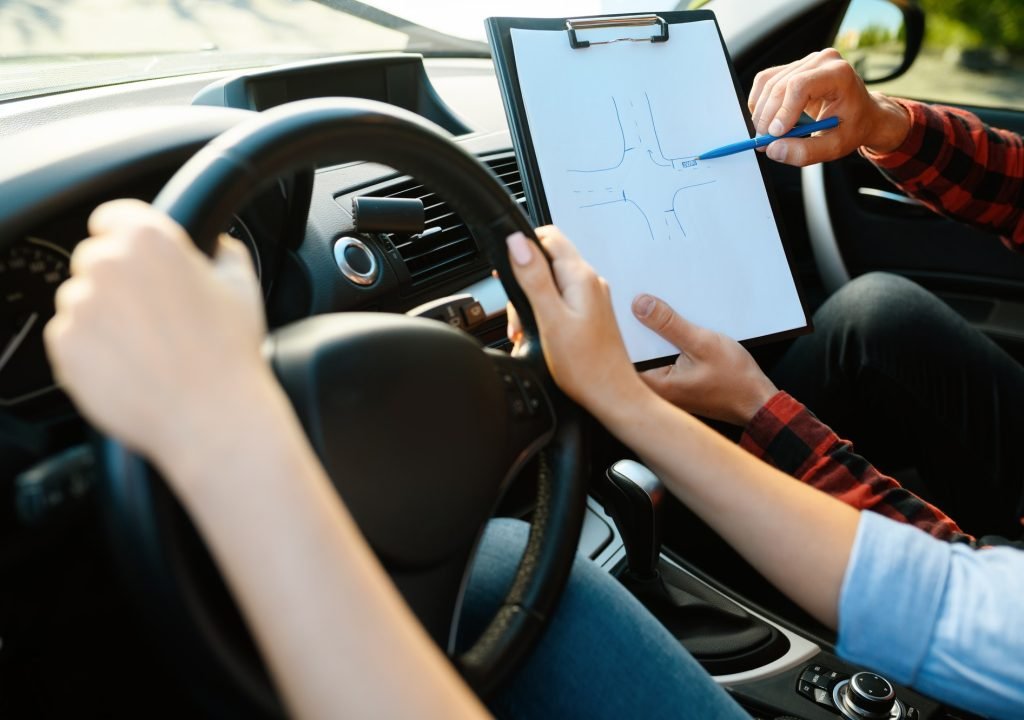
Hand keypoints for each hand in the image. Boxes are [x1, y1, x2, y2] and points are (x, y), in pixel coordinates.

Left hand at [44, 199, 272, 477]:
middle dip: (117, 281)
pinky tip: (129, 366)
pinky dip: (91, 350)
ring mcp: (81, 305)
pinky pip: (69, 338)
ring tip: (144, 346)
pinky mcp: (65, 345)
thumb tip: (216, 245)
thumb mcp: (243, 288)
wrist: (211, 417)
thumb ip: (223, 251)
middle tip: (152, 314)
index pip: (112, 216)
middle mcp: (108, 265)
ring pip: (80, 300)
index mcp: (151, 240)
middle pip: (93, 259)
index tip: (138, 259)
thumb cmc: (230, 355)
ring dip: (103, 316)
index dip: (126, 237)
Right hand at [504, 226, 646, 420]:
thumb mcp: (550, 318)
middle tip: (518, 315)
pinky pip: (559, 301)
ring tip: (526, 331)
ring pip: (550, 283)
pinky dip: (543, 313)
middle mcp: (589, 282)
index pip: (548, 237)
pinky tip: (540, 335)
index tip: (508, 272)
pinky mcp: (589, 314)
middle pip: (546, 261)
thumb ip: (533, 278)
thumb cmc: (585, 366)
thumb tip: (518, 242)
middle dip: (523, 282)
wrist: (611, 395)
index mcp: (580, 277)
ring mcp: (591, 298)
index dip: (522, 248)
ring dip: (531, 302)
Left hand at [632, 295, 777, 424]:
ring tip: (650, 311)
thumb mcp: (702, 343)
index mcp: (656, 386)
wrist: (757, 401)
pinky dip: (662, 345)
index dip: (618, 330)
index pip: (623, 355)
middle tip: (634, 303)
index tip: (618, 309)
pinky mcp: (675, 385)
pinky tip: (669, 329)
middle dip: (634, 329)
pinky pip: (660, 360)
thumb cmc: (735, 380)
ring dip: (650, 336)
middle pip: (633, 354)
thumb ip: (669, 324)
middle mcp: (656, 391)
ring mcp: (665, 389)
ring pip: (647, 356)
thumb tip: (640, 305)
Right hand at [747, 48, 910, 166]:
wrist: (861, 114)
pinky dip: (759, 103)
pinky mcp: (792, 67)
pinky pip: (764, 82)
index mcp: (839, 74)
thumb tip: (773, 149)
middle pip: (780, 86)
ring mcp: (806, 61)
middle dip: (767, 117)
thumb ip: (805, 152)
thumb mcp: (834, 147)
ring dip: (761, 112)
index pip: (800, 85)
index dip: (783, 111)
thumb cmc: (852, 127)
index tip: (776, 135)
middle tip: (764, 142)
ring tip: (768, 134)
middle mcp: (822, 61)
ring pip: (767, 84)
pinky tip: (768, 119)